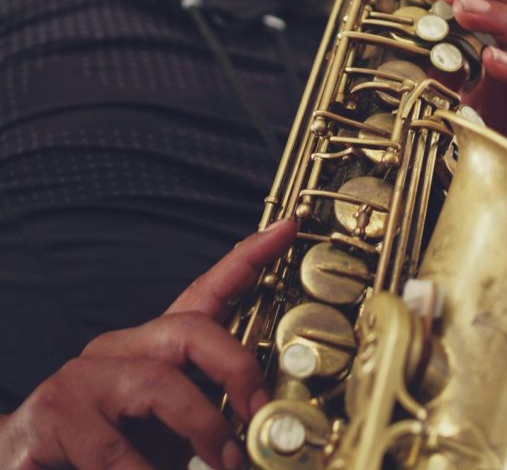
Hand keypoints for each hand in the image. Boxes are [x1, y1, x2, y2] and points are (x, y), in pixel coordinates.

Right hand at [0, 220, 296, 469]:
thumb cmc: (112, 456)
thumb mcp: (172, 428)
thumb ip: (212, 413)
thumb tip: (267, 420)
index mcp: (151, 349)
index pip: (205, 292)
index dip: (248, 259)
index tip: (287, 229)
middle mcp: (116, 350)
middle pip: (191, 331)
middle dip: (237, 370)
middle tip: (261, 416)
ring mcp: (80, 379)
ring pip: (159, 385)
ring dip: (204, 430)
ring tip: (227, 464)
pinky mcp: (51, 417)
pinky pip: (114, 448)